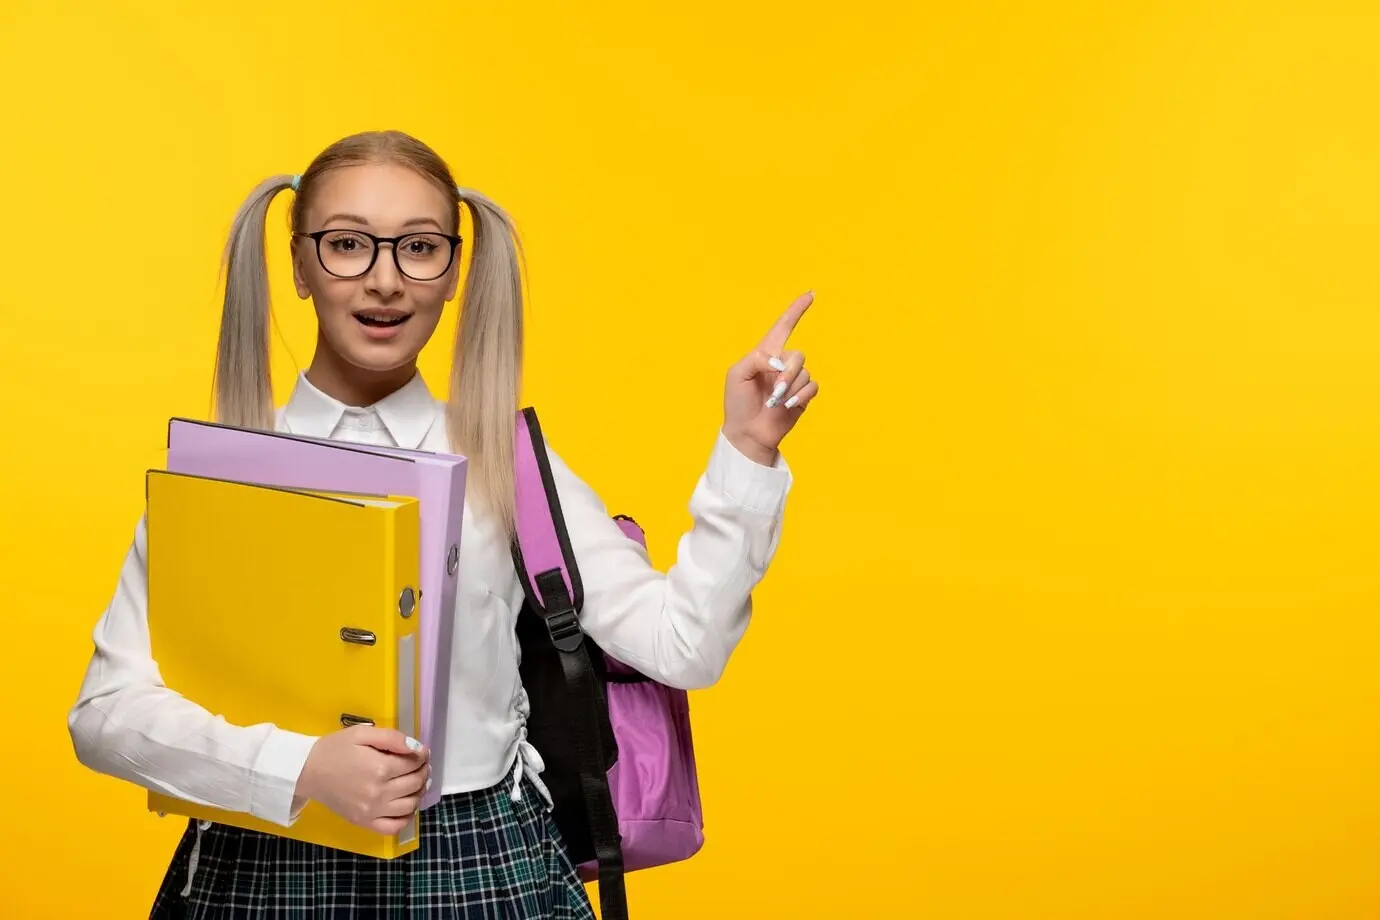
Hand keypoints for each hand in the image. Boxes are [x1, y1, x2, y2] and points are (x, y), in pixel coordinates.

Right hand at [294, 725, 429, 834]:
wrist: (307, 771)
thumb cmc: (334, 749)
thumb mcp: (362, 733)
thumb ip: (391, 738)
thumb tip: (416, 748)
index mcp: (380, 767)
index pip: (414, 763)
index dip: (422, 755)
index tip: (421, 752)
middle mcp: (379, 792)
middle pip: (415, 783)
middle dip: (423, 771)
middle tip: (421, 765)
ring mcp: (372, 811)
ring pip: (410, 805)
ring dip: (419, 792)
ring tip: (416, 782)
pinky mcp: (364, 822)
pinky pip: (394, 827)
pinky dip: (406, 818)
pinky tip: (406, 805)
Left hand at [723, 291, 818, 464]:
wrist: (747, 432)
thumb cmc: (738, 403)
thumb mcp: (737, 374)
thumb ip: (757, 359)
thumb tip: (780, 361)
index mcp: (765, 354)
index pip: (783, 326)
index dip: (796, 310)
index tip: (810, 294)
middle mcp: (781, 364)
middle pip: (797, 355)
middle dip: (788, 374)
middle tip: (775, 392)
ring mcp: (793, 380)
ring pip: (805, 373)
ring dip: (790, 388)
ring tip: (775, 403)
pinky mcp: (802, 396)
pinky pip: (813, 386)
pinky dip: (802, 395)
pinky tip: (789, 405)